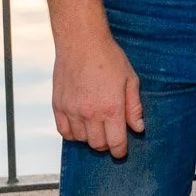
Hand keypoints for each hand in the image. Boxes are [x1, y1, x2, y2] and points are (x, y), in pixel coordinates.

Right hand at [52, 32, 143, 157]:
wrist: (82, 43)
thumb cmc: (109, 58)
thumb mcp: (130, 79)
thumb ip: (134, 107)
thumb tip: (138, 128)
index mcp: (111, 108)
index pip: (115, 142)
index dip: (120, 151)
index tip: (121, 151)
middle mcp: (90, 113)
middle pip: (97, 144)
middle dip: (107, 144)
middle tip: (111, 135)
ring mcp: (71, 111)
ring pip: (81, 140)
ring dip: (90, 137)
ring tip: (97, 125)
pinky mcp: (58, 106)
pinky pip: (64, 131)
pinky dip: (73, 133)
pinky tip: (81, 125)